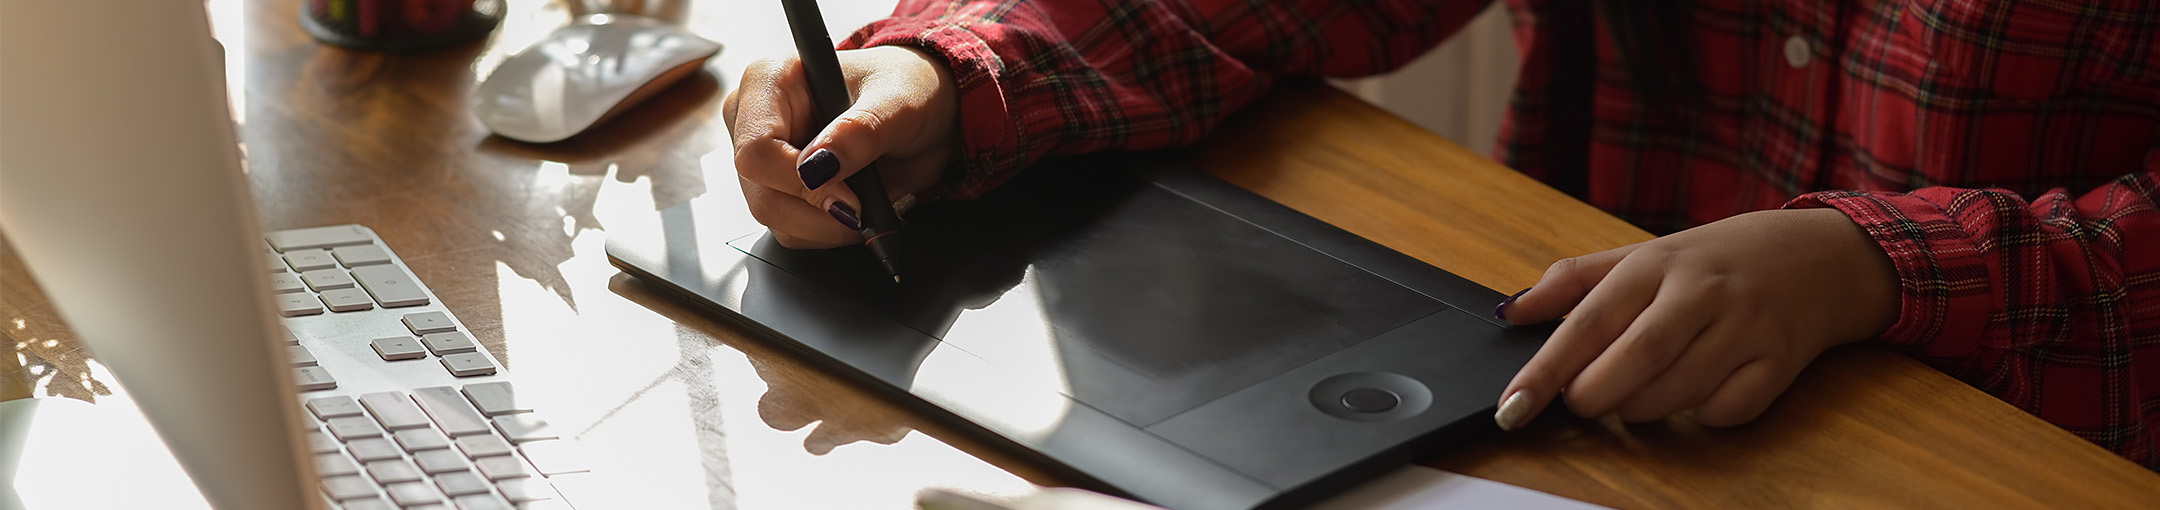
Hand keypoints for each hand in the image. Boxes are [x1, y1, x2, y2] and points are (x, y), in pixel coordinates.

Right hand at [724, 46, 958, 247]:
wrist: (925, 111)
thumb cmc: (907, 89)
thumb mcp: (898, 103)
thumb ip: (860, 132)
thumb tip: (817, 167)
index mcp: (771, 80)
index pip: (757, 150)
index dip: (800, 182)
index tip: (849, 196)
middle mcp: (755, 119)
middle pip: (761, 194)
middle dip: (819, 212)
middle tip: (865, 205)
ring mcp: (764, 159)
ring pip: (775, 220)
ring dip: (828, 225)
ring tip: (865, 198)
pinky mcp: (778, 188)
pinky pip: (791, 231)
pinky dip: (828, 230)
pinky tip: (854, 205)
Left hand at [1493, 208, 1899, 428]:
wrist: (1822, 255)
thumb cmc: (1716, 260)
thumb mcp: (1643, 254)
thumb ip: (1574, 281)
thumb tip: (1512, 311)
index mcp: (1656, 263)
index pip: (1587, 322)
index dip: (1545, 370)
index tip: (1512, 406)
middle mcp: (1702, 292)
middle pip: (1634, 360)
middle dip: (1594, 395)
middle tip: (1581, 402)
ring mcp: (1745, 327)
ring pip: (1676, 393)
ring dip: (1640, 409)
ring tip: (1632, 395)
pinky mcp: (1781, 362)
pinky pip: (1726, 411)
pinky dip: (1700, 415)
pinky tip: (1696, 392)